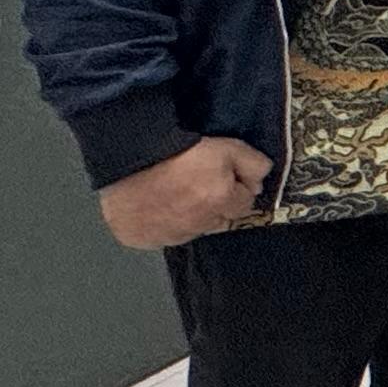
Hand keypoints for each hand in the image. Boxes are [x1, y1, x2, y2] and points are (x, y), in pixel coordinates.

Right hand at [97, 135, 269, 247]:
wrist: (127, 157)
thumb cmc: (177, 150)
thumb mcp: (227, 146)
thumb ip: (254, 164)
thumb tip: (260, 183)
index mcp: (220, 201)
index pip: (245, 204)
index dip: (237, 189)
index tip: (224, 178)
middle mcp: (198, 224)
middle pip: (219, 221)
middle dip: (216, 206)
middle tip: (198, 184)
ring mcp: (169, 236)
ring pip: (191, 230)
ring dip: (190, 218)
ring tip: (175, 194)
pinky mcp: (143, 240)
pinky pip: (161, 237)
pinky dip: (162, 226)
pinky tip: (156, 207)